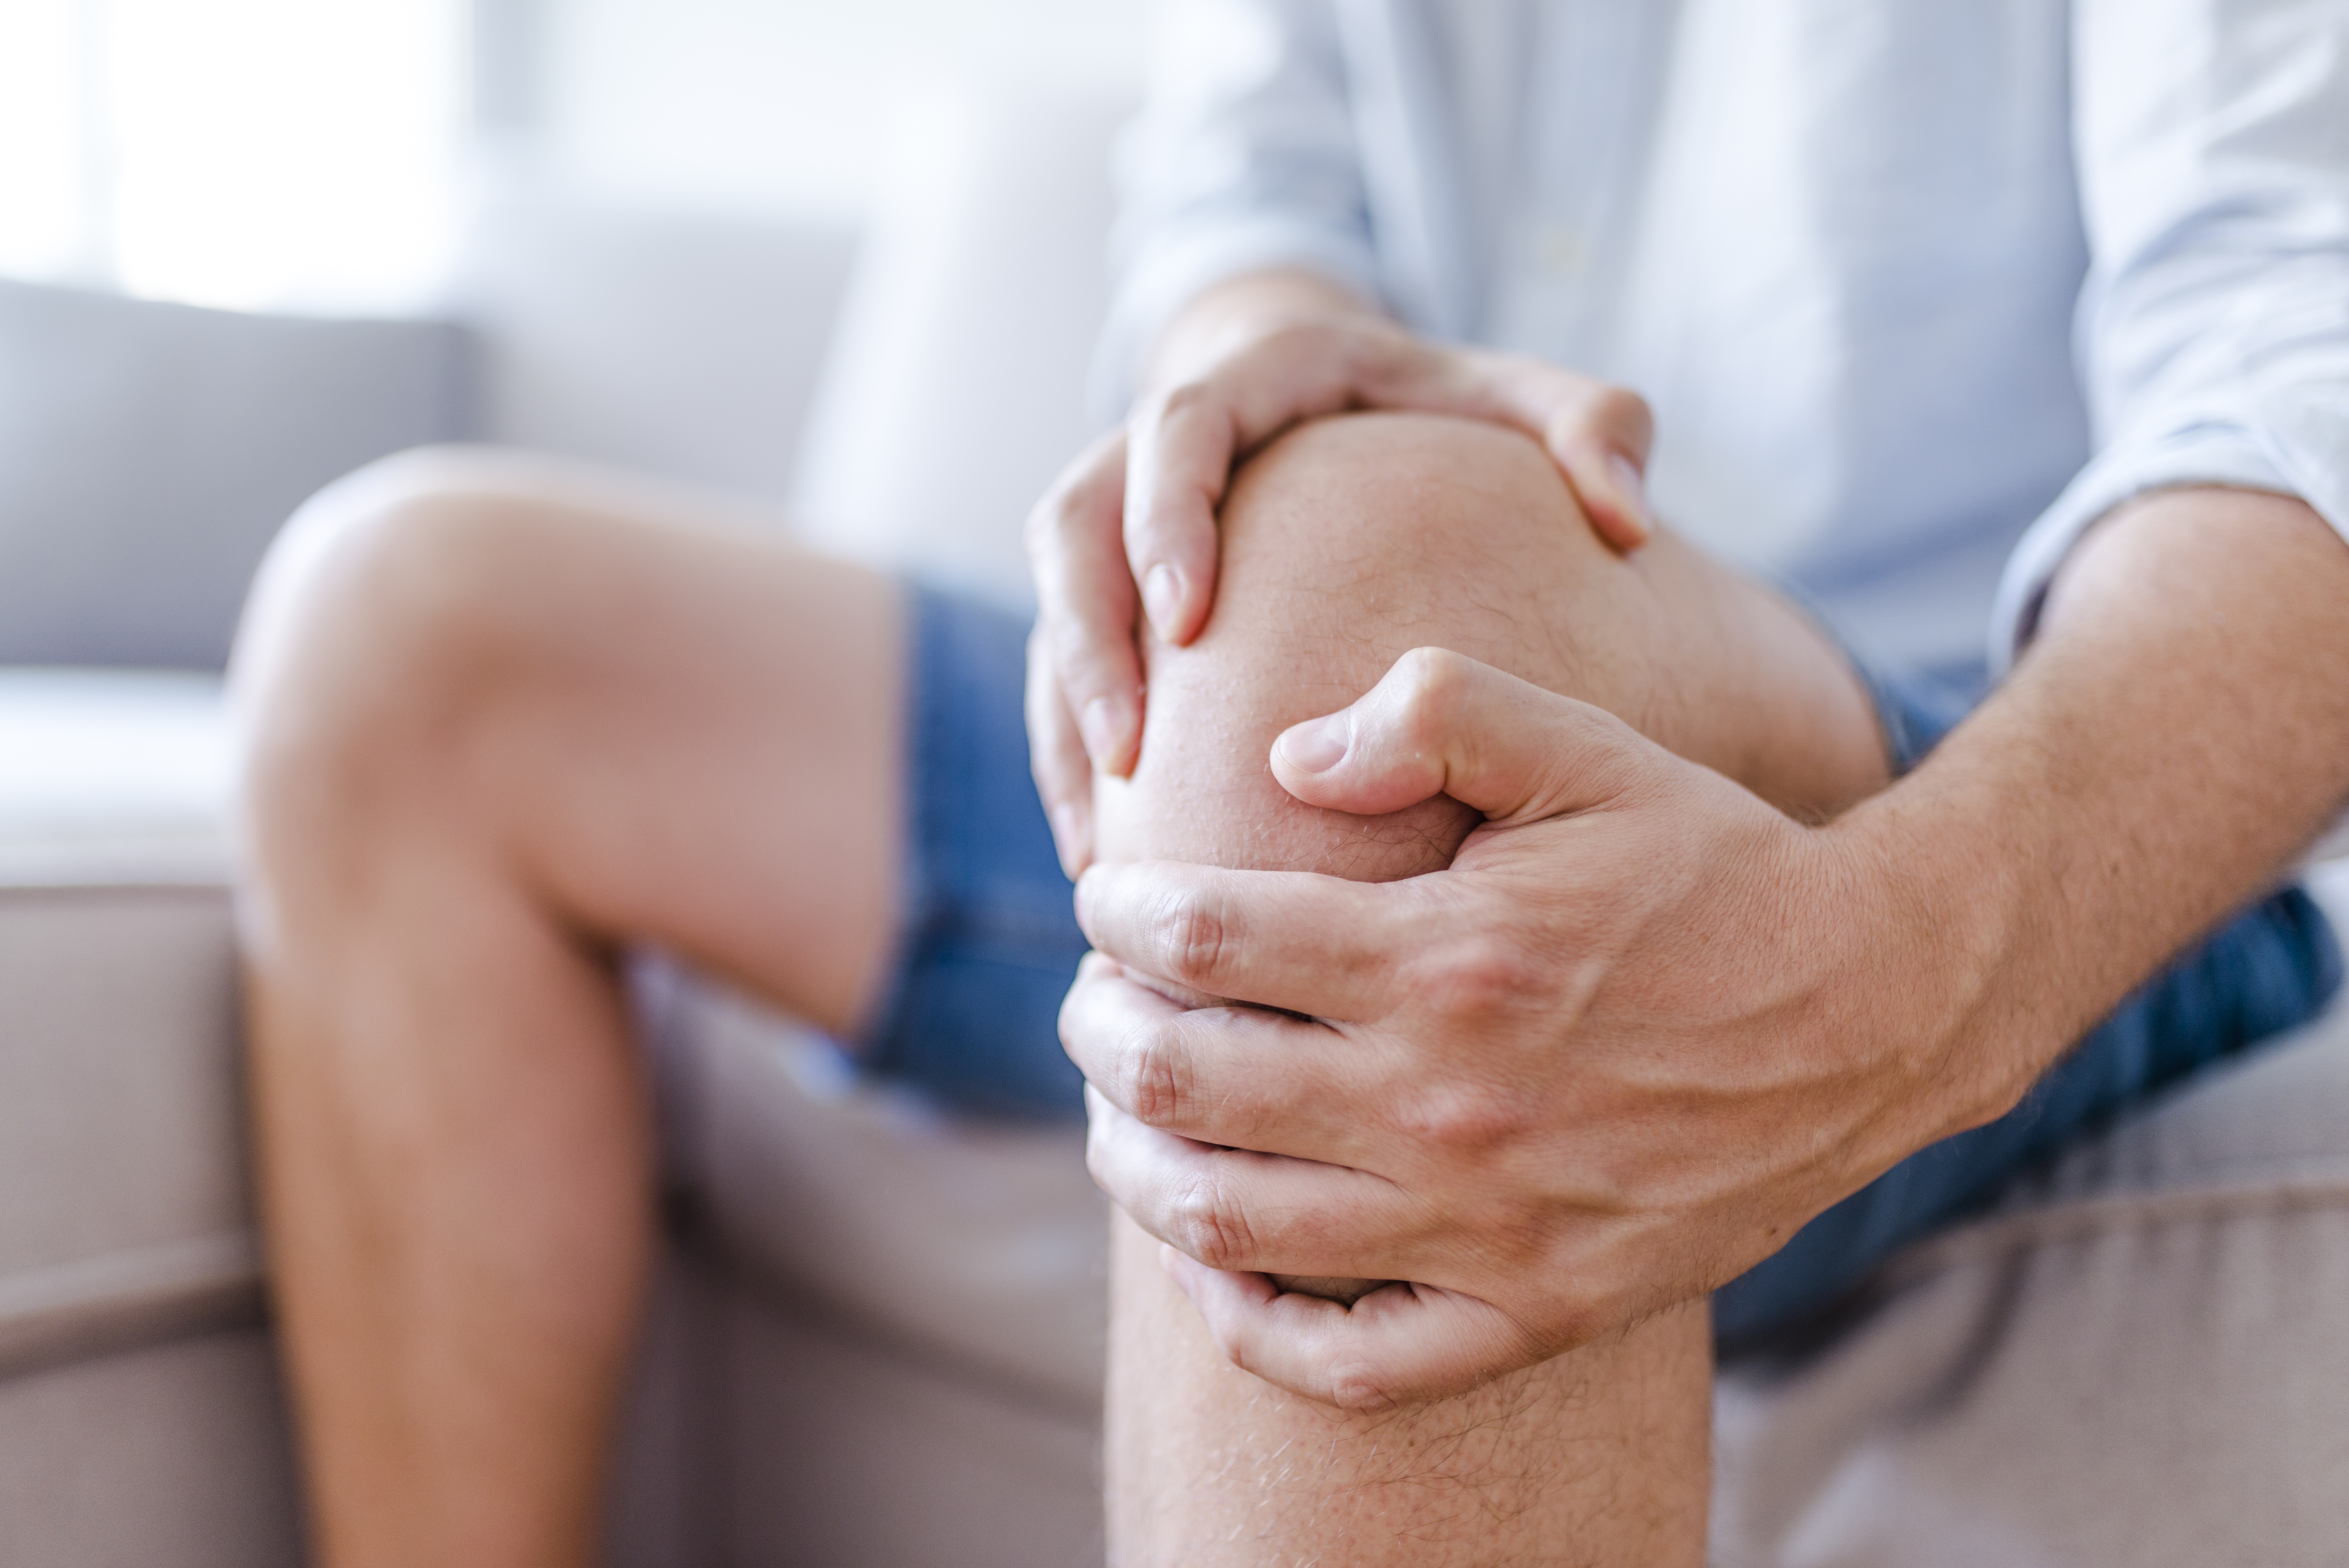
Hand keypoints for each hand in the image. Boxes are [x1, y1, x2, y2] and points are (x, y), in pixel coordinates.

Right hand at [1024, 311, 1657, 876]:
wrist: (1338, 394)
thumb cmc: (1439, 406)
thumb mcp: (1521, 398)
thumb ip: (1591, 428)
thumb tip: (1627, 516)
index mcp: (1250, 380)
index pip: (1177, 429)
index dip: (1167, 519)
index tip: (1191, 617)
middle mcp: (1156, 443)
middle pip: (1073, 527)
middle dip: (1089, 640)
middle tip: (1131, 749)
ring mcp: (1118, 521)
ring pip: (1054, 613)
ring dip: (1066, 721)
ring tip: (1100, 837)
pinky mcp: (1104, 592)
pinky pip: (1061, 674)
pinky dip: (1071, 758)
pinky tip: (1103, 850)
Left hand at [1061, 649, 1990, 1408]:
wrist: (1871, 1009)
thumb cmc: (1714, 867)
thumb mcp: (1587, 749)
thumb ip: (1433, 713)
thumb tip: (1285, 759)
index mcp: (1448, 959)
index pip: (1204, 938)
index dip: (1121, 911)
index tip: (1107, 897)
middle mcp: (1449, 1104)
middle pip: (1185, 1081)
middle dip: (1097, 1030)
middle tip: (1090, 1000)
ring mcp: (1490, 1226)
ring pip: (1232, 1223)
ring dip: (1134, 1165)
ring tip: (1115, 1115)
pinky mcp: (1539, 1309)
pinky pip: (1352, 1363)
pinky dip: (1252, 1329)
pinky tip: (1210, 1273)